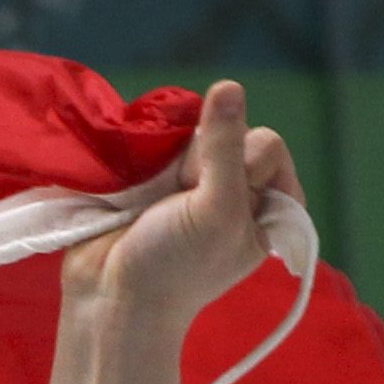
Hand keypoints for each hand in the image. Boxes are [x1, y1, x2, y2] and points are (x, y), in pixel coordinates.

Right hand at [38, 82, 301, 383]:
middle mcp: (241, 189)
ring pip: (197, 132)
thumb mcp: (215, 210)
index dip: (238, 165)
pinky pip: (168, 138)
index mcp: (273, 206)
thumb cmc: (174, 266)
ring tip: (158, 197)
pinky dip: (154, 151)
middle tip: (180, 205)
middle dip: (201, 161)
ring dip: (175, 158)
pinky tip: (144, 180)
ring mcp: (201, 181)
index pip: (268, 145)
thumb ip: (226, 148)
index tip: (216, 204)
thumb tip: (229, 85)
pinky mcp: (164, 177)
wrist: (110, 297)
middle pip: (233, 132)